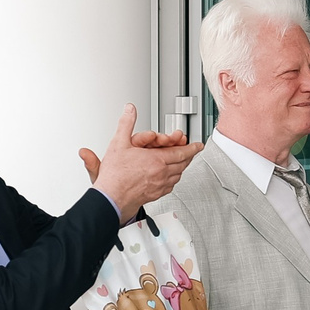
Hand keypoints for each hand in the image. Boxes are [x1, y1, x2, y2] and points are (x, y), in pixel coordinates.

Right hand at [81, 106, 194, 220]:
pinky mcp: (156, 194)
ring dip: (182, 166)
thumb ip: (126, 124)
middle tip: (192, 151)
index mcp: (156, 160)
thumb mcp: (118, 143)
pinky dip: (174, 178)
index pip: (181, 152)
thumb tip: (130, 110)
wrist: (111, 198)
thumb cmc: (114, 175)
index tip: (198, 145)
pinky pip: (171, 185)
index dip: (192, 147)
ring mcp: (160, 185)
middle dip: (189, 155)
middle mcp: (162, 173)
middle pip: (183, 163)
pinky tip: (171, 176)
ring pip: (178, 174)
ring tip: (183, 161)